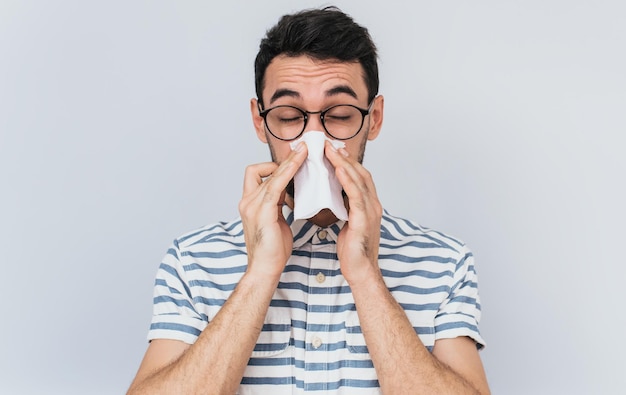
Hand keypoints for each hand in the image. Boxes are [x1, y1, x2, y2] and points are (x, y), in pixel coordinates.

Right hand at [238, 143, 307, 279]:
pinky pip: (276, 184)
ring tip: (305, 151)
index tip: (295, 161)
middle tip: (304, 149)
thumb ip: (279, 205)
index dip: (276, 166)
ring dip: (289, 161)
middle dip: (284, 159)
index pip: (258, 175)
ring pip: (271, 174)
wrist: (265, 269)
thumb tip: (290, 195)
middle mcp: (247, 201)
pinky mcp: (262, 211)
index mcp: (250, 203)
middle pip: (263, 170)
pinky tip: (300, 164)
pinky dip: (288, 171)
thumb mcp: (276, 221)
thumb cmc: (273, 250)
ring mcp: (252, 205)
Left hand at [324, 141, 382, 284]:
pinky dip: (348, 180)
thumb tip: (332, 197)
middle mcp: (373, 204)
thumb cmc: (353, 252)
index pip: (359, 176)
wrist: (361, 272)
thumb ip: (344, 209)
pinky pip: (356, 195)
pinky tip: (339, 169)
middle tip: (328, 143)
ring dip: (344, 163)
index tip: (332, 150)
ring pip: (359, 180)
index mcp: (369, 205)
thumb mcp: (348, 224)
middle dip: (344, 157)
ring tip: (329, 150)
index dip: (347, 162)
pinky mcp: (364, 219)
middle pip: (361, 172)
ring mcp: (371, 211)